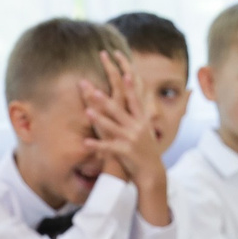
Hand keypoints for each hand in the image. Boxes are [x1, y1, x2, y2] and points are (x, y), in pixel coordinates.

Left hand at [84, 53, 169, 215]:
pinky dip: (97, 146)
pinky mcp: (126, 152)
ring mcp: (131, 139)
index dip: (127, 80)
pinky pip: (108, 148)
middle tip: (91, 86)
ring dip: (99, 118)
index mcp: (141, 119)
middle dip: (104, 97)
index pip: (133, 95)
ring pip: (112, 126)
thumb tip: (137, 101)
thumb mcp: (144, 130)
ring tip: (87, 110)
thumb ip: (139, 116)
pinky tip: (85, 143)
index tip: (122, 64)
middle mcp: (137, 126)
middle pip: (118, 108)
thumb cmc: (145, 151)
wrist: (152, 174)